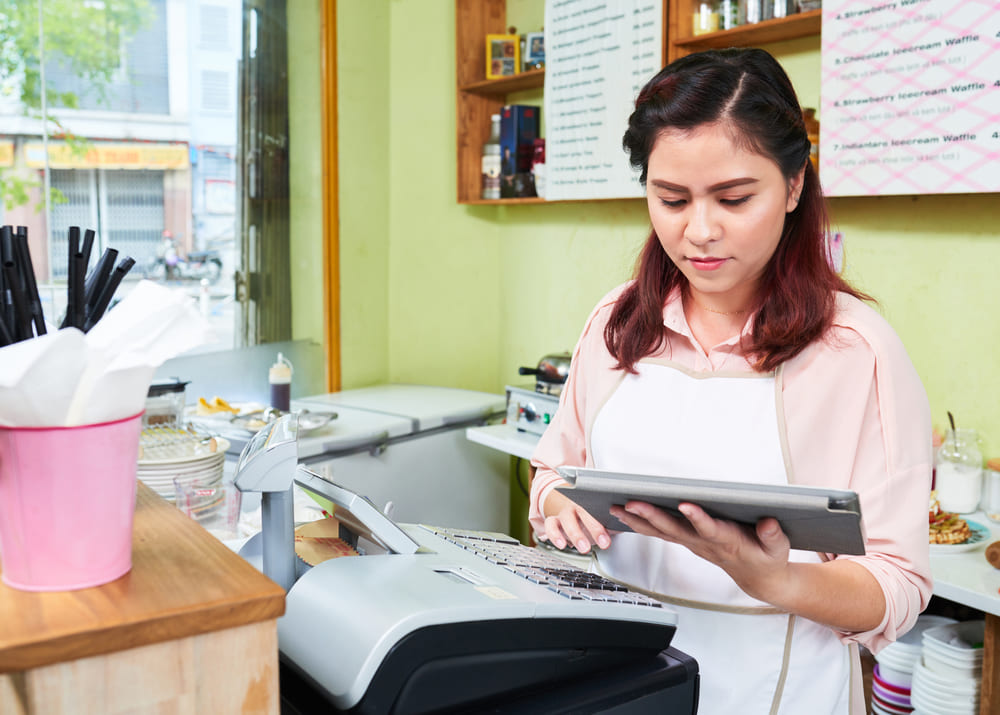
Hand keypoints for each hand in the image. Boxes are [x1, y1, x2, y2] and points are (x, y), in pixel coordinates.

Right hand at [542, 491, 611, 553]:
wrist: (571, 508)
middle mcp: (576, 505)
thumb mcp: (605, 517)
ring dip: (574, 534)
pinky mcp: (553, 521)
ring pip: (565, 519)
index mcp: (591, 501)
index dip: (601, 525)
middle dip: (592, 530)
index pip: (597, 509)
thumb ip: (615, 520)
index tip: (607, 541)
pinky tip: (562, 545)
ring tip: (583, 548)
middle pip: (582, 513)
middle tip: (601, 544)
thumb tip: (630, 524)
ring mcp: (564, 513)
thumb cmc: (592, 515)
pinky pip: (550, 525)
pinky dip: (554, 535)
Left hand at [609, 501, 791, 603]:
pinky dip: (641, 525)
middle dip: (652, 516)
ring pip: (661, 532)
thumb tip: (768, 523)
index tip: (686, 504)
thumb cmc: (767, 559)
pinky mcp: (688, 541)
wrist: (759, 579)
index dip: (698, 519)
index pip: (710, 530)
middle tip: (632, 503)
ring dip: (638, 521)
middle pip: (675, 530)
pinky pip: (660, 533)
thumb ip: (773, 536)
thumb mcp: (779, 549)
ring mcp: (693, 544)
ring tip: (616, 508)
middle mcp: (705, 543)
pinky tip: (623, 515)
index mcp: (728, 542)